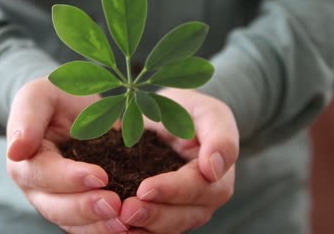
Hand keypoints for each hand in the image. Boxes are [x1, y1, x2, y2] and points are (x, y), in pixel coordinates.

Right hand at [6, 77, 127, 232]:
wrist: (70, 109)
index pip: (43, 175)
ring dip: (98, 226)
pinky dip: (106, 228)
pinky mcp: (79, 207)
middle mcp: (38, 188)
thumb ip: (26, 118)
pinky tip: (130, 227)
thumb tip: (16, 150)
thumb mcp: (38, 96)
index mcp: (25, 161)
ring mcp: (58, 201)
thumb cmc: (53, 99)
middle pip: (56, 208)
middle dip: (86, 209)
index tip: (100, 176)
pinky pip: (89, 226)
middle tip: (116, 205)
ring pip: (73, 224)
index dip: (69, 178)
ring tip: (125, 223)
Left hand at [119, 89, 238, 232]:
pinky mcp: (162, 212)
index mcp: (217, 175)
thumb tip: (214, 168)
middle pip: (183, 216)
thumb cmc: (191, 111)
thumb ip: (220, 136)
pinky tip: (114, 226)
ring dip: (143, 227)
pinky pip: (151, 228)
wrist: (169, 117)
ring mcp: (183, 209)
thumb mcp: (209, 112)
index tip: (145, 189)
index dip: (172, 190)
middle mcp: (203, 199)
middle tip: (126, 211)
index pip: (198, 188)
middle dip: (154, 215)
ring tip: (118, 220)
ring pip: (167, 227)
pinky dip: (135, 229)